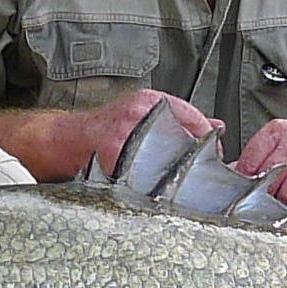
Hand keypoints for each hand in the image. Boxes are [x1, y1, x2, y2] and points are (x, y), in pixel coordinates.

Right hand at [61, 90, 220, 178]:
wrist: (68, 138)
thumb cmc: (107, 127)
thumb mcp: (144, 111)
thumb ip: (181, 118)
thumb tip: (218, 128)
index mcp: (149, 101)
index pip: (194, 117)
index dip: (208, 138)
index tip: (215, 152)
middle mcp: (139, 114)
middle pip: (184, 139)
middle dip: (194, 157)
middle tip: (200, 170)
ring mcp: (126, 136)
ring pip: (167, 159)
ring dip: (176, 173)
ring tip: (176, 180)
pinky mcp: (114, 156)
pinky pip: (144, 176)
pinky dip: (153, 184)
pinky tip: (153, 187)